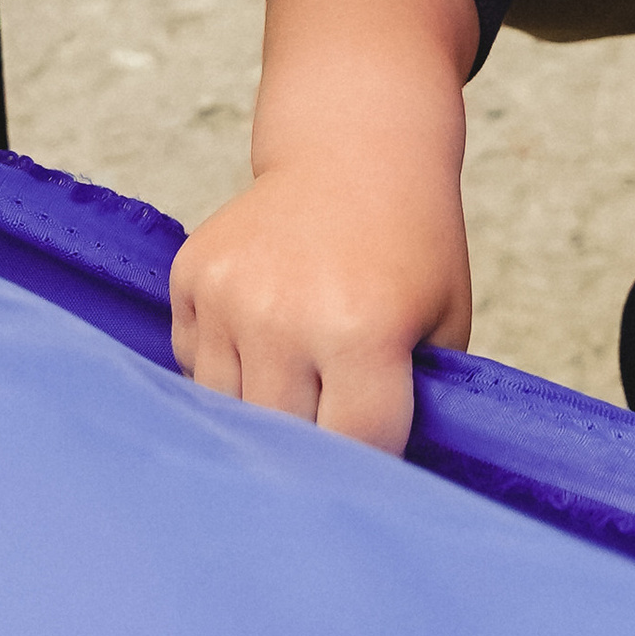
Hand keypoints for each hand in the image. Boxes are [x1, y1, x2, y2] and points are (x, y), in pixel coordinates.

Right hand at [170, 157, 470, 454]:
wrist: (353, 149)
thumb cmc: (412, 246)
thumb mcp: (444, 324)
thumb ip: (416, 404)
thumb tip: (375, 486)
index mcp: (362, 330)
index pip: (353, 448)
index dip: (368, 466)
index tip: (372, 467)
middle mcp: (284, 316)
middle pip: (281, 439)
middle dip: (310, 444)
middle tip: (329, 424)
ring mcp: (228, 295)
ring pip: (225, 410)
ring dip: (259, 408)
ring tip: (298, 368)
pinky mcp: (190, 277)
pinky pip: (192, 362)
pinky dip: (224, 364)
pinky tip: (264, 327)